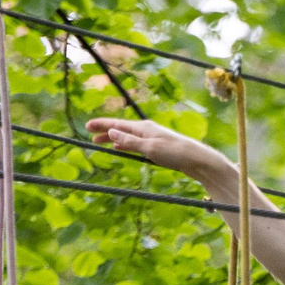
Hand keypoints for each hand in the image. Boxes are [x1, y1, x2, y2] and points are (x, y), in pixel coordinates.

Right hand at [86, 117, 227, 184]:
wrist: (197, 160)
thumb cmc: (175, 153)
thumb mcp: (150, 148)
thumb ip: (130, 141)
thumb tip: (111, 132)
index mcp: (143, 127)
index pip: (117, 124)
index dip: (102, 125)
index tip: (87, 126)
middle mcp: (146, 130)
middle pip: (121, 129)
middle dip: (104, 131)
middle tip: (89, 135)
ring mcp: (152, 138)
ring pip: (127, 137)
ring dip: (113, 139)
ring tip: (100, 142)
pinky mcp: (157, 147)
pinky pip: (135, 143)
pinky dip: (124, 145)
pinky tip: (120, 149)